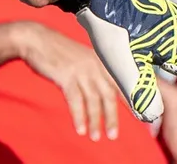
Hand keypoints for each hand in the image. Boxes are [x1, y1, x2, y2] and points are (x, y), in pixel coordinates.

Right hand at [14, 23, 124, 141]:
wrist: (38, 40)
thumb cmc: (61, 52)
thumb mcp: (84, 59)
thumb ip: (96, 73)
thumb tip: (106, 94)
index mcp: (102, 61)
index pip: (121, 82)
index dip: (130, 99)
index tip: (138, 115)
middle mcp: (95, 65)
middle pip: (109, 94)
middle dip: (112, 116)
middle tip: (113, 135)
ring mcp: (81, 70)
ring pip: (93, 99)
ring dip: (95, 120)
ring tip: (96, 137)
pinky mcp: (67, 75)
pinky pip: (75, 99)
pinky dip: (78, 115)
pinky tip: (80, 129)